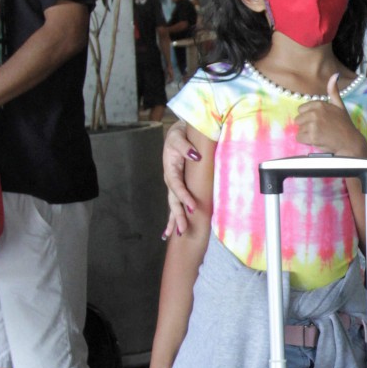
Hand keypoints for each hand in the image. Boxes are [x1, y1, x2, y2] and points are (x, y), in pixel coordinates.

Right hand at [162, 120, 200, 239]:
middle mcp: (170, 179)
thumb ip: (186, 147)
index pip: (177, 186)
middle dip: (177, 216)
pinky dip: (173, 216)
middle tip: (183, 230)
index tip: (192, 207)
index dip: (184, 197)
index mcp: (170, 169)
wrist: (178, 132)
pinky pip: (176, 202)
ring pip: (173, 205)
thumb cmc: (179, 134)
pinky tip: (170, 230)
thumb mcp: (179, 137)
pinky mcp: (177, 186)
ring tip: (176, 235)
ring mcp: (173, 184)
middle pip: (173, 201)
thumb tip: (196, 156)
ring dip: (174, 220)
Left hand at [295, 75, 366, 156]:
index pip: (301, 109)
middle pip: (298, 119)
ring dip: (307, 134)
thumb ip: (334, 91)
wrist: (350, 142)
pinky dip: (306, 141)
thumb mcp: (340, 105)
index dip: (308, 117)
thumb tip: (335, 75)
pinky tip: (317, 140)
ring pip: (299, 129)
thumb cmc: (344, 125)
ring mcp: (313, 124)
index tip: (319, 121)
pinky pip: (299, 138)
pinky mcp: (312, 136)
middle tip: (320, 129)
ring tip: (320, 135)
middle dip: (306, 126)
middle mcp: (315, 112)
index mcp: (320, 104)